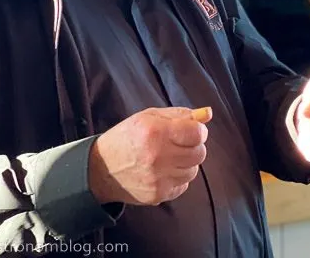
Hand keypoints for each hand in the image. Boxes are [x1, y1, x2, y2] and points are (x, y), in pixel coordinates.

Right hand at [89, 106, 211, 205]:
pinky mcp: (157, 195)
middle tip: (181, 143)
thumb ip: (180, 114)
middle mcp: (158, 156)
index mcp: (156, 132)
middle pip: (199, 153)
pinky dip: (178, 177)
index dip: (199, 130)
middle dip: (194, 146)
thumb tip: (207, 113)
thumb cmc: (128, 136)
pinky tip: (164, 170)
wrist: (102, 168)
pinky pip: (183, 185)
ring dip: (187, 162)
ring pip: (193, 170)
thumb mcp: (150, 116)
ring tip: (170, 156)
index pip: (197, 133)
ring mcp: (158, 179)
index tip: (192, 130)